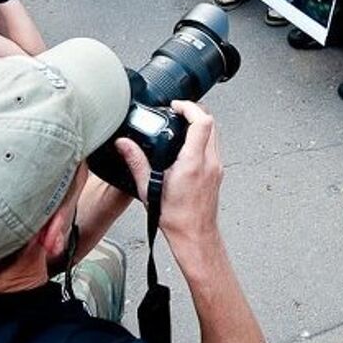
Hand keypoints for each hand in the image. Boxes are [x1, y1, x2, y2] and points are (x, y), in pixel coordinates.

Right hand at [116, 101, 222, 243]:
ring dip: (199, 124)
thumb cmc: (176, 219)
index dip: (189, 107)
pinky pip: (214, 145)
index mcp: (193, 163)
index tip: (176, 106)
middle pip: (211, 122)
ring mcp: (216, 167)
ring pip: (214, 133)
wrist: (195, 236)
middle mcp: (209, 162)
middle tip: (177, 112)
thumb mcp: (148, 188)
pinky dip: (202, 137)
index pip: (202, 122)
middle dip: (194, 111)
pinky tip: (187, 145)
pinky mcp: (218, 172)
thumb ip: (136, 162)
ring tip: (180, 125)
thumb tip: (124, 144)